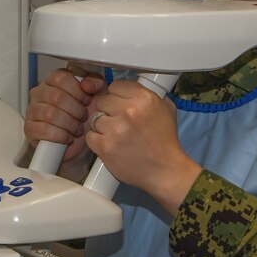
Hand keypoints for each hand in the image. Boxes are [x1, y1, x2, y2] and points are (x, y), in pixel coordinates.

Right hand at [25, 67, 106, 164]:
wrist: (78, 142)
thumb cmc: (83, 117)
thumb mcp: (95, 95)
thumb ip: (95, 82)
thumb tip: (86, 84)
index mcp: (52, 81)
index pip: (61, 78)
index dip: (77, 91)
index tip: (86, 100)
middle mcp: (39, 93)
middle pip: (57, 97)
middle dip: (76, 110)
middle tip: (83, 117)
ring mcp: (32, 110)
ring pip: (50, 114)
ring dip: (70, 124)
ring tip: (76, 128)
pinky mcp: (30, 128)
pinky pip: (44, 130)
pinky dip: (60, 135)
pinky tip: (67, 137)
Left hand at [84, 80, 200, 213]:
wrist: (165, 170)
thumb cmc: (165, 141)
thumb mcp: (166, 109)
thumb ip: (148, 94)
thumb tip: (131, 87)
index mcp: (144, 98)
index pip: (115, 85)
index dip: (116, 96)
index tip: (120, 104)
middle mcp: (129, 111)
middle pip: (102, 101)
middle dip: (108, 111)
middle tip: (118, 122)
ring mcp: (116, 129)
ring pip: (95, 118)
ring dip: (102, 126)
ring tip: (116, 135)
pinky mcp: (105, 146)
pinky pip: (90, 136)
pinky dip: (97, 141)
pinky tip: (110, 145)